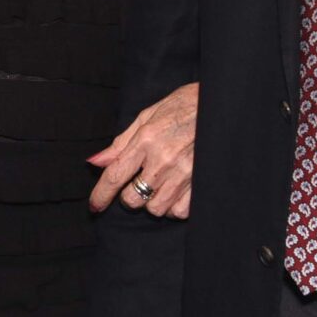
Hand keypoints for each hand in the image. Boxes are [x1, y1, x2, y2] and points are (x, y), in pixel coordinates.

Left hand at [90, 81, 196, 216]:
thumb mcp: (147, 116)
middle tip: (139, 182)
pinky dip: (175, 206)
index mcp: (146, 140)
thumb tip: (96, 162)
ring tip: (160, 185)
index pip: (115, 175)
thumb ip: (121, 143)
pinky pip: (180, 211)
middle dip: (130, 196)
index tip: (95, 206)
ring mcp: (185, 173)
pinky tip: (176, 191)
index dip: (101, 195)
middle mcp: (164, 159)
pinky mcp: (202, 182)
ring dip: (153, 202)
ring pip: (156, 209)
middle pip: (133, 199)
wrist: (221, 105)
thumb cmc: (184, 106)